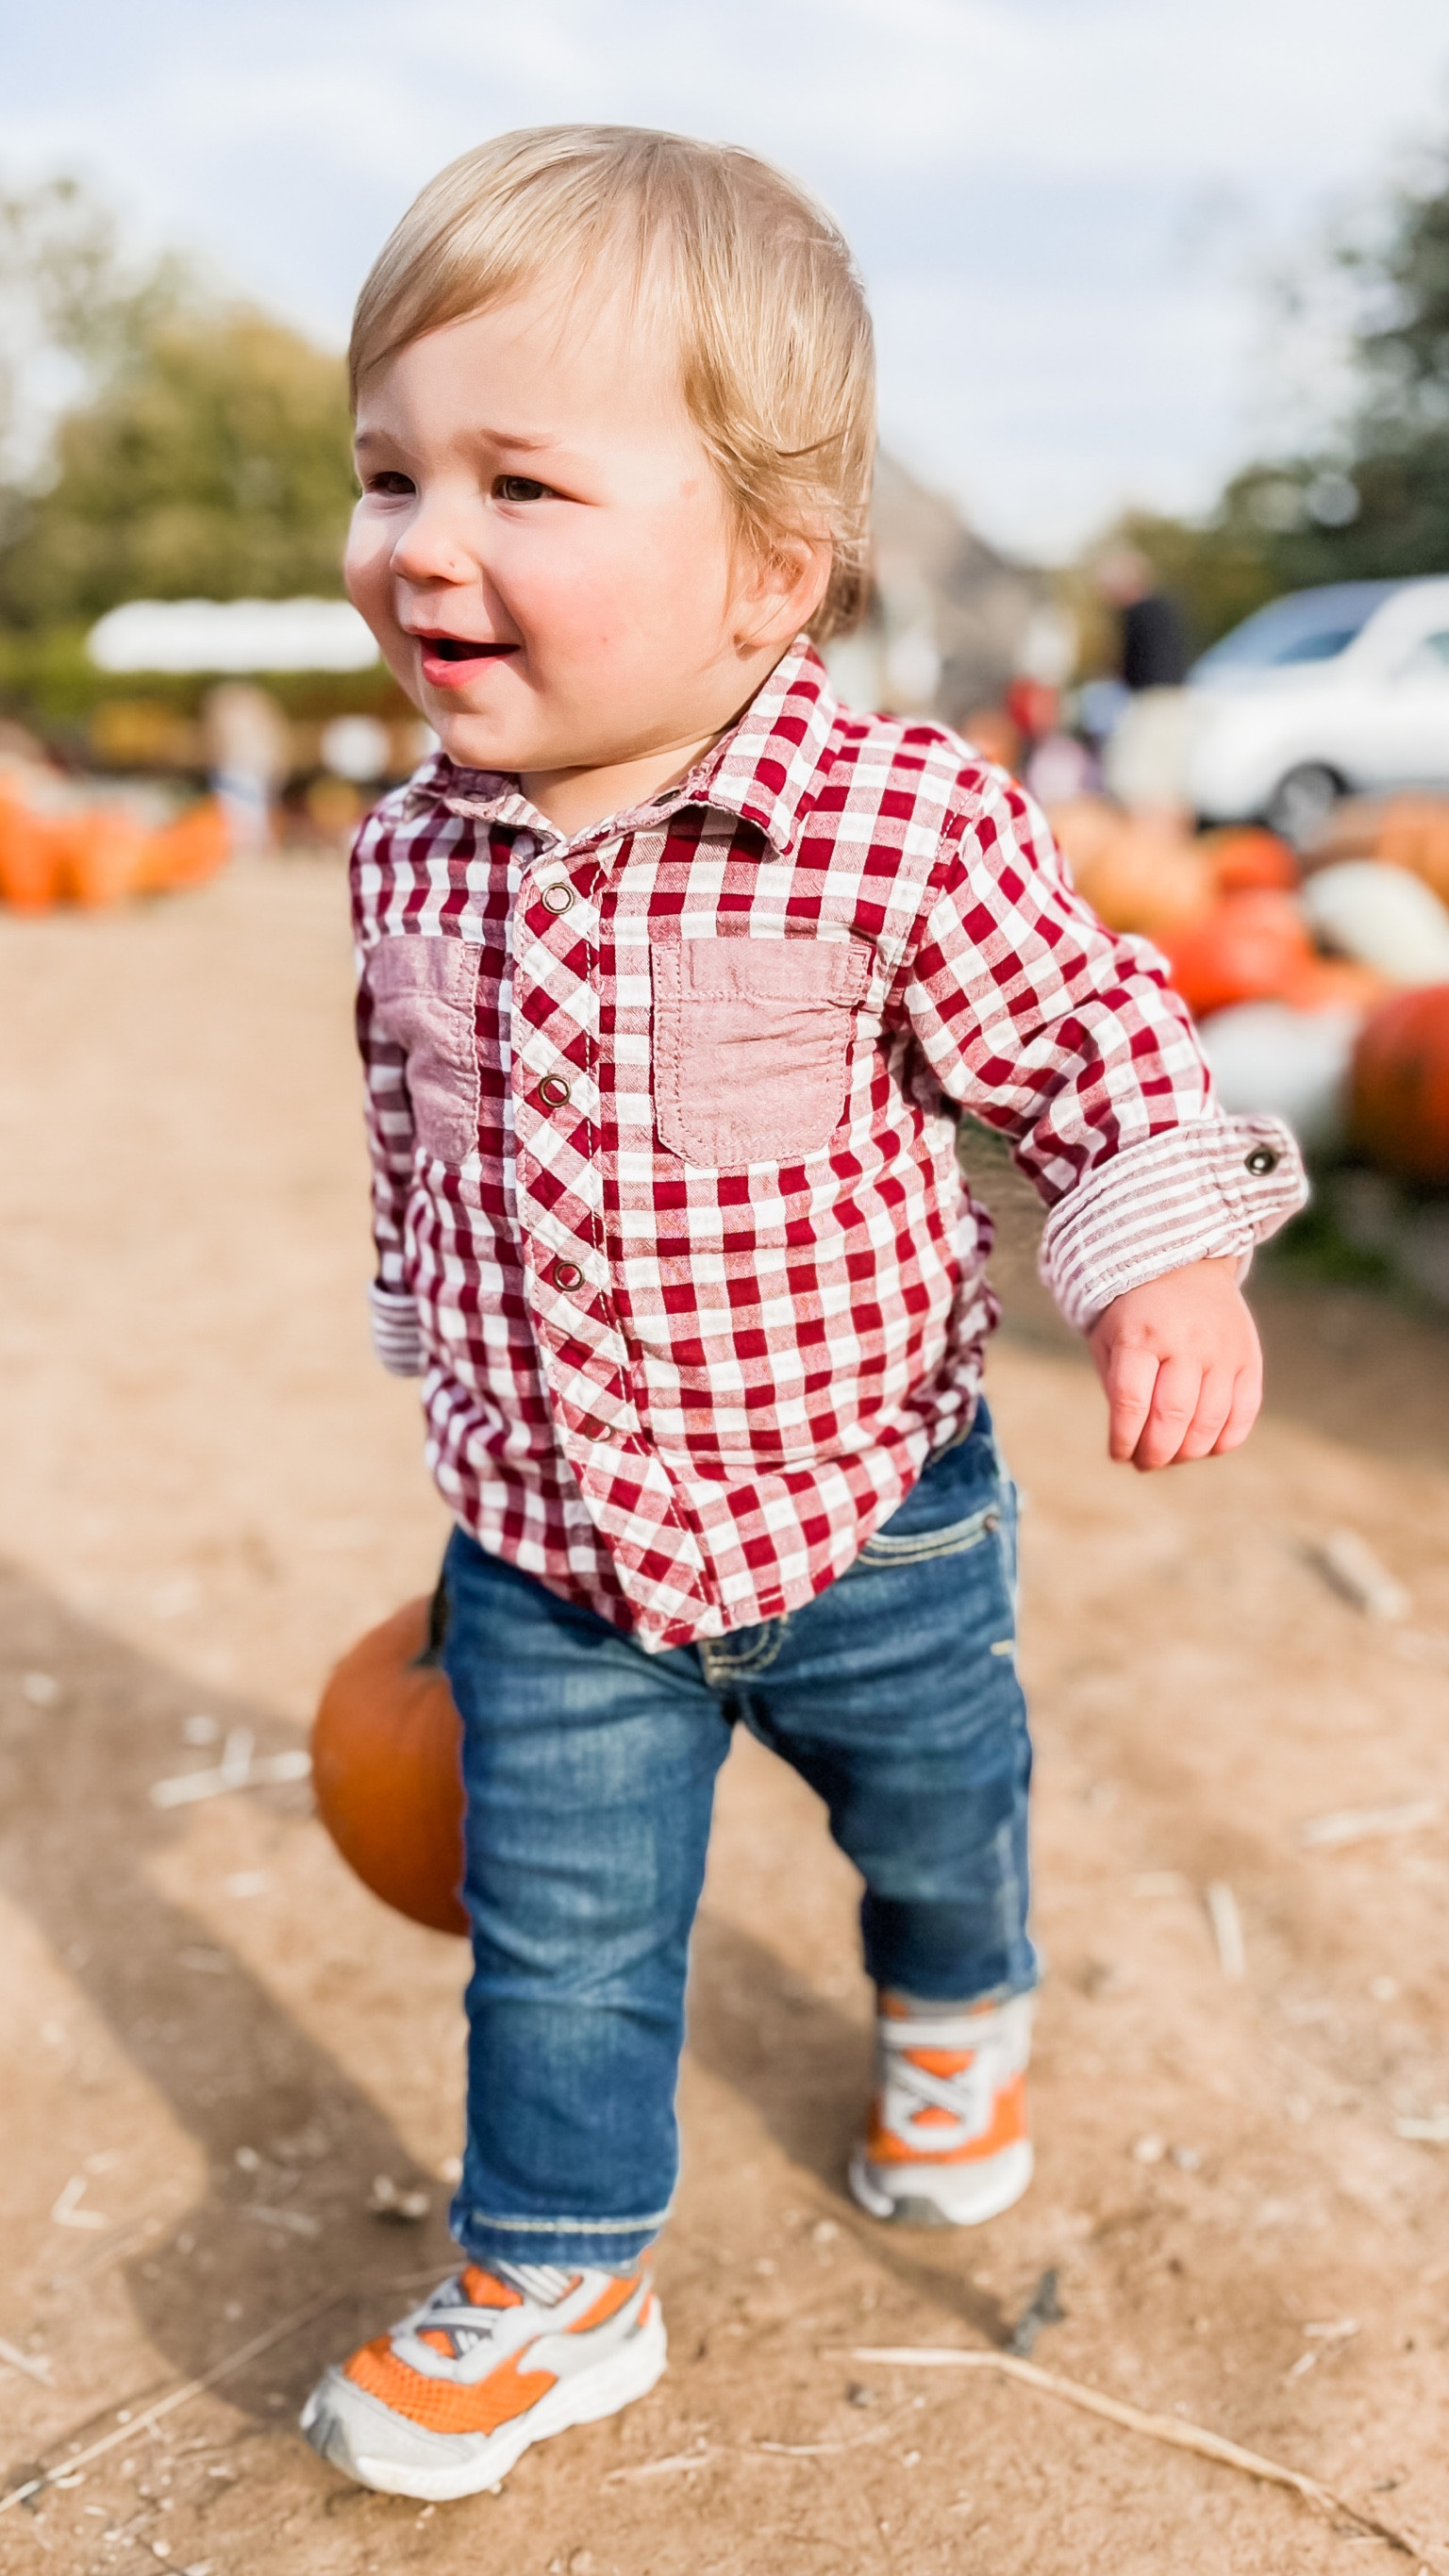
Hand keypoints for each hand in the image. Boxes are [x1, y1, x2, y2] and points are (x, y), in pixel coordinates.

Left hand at [1087, 1255, 1262, 1470]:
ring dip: (1188, 1452)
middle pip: (1172, 1418)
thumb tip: (1130, 1444)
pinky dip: (1225, 1440)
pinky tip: (1205, 1446)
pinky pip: (1244, 1413)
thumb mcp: (1109, 1339)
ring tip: (1171, 1455)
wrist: (1184, 1262)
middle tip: (1145, 1463)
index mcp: (1140, 1336)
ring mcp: (1222, 1351)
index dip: (1124, 1440)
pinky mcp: (1249, 1357)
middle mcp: (1185, 1343)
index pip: (1131, 1404)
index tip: (1119, 1455)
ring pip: (1210, 1423)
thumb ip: (1117, 1388)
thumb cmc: (1135, 1311)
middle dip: (1156, 1453)